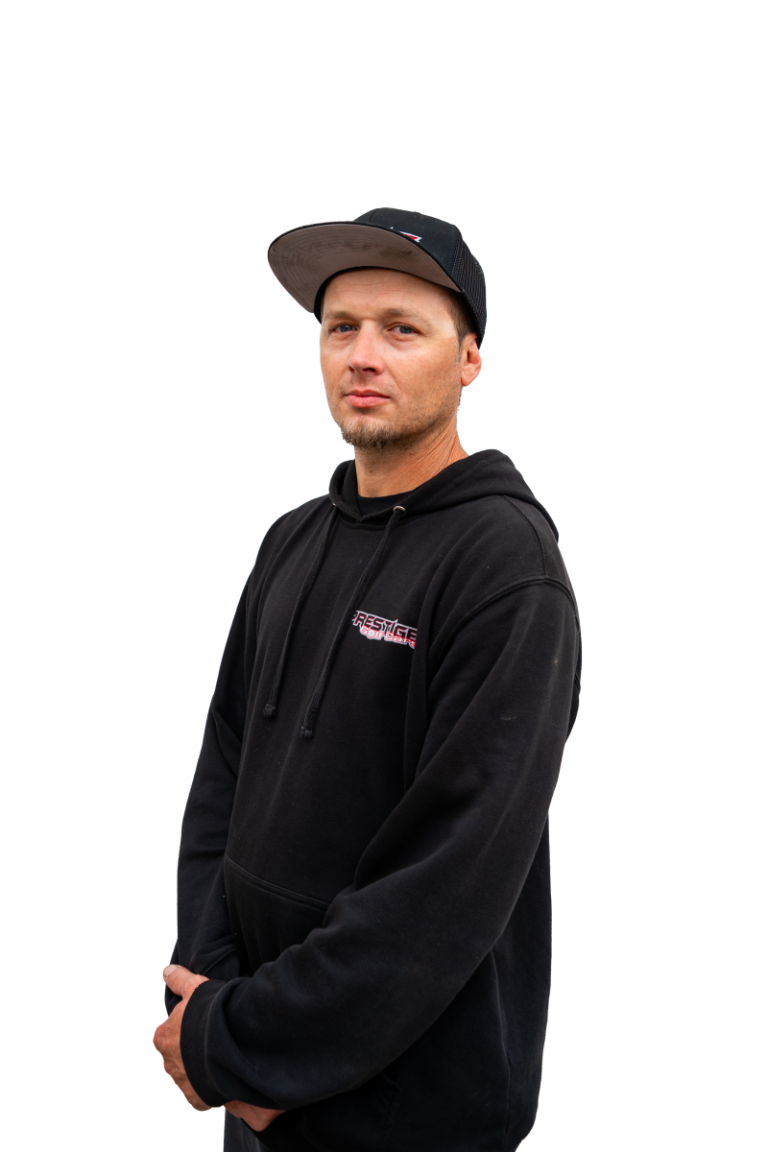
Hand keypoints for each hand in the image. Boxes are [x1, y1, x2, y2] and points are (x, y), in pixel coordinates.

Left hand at [153, 964, 286, 1131]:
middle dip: (190, 1049)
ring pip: (188, 1073)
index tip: (199, 1022)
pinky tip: (223, 1072)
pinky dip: (209, 1085)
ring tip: (220, 1055)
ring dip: (199, 1067)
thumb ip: (179, 980)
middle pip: (177, 1055)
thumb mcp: (195, 988)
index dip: (184, 1026)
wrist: (229, 1045)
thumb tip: (167, 970)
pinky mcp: (197, 1099)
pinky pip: (201, 1092)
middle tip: (211, 1038)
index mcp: (162, 1037)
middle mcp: (167, 1063)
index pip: (168, 1033)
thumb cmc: (209, 1013)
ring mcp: (182, 1083)